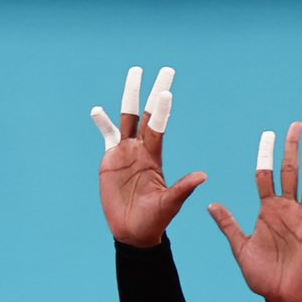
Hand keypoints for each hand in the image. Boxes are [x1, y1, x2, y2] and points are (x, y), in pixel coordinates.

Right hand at [89, 65, 207, 247]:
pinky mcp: (110, 160)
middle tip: (167, 69)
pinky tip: (97, 110)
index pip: (158, 127)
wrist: (133, 232)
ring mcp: (125, 152)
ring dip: (130, 96)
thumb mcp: (169, 204)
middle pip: (146, 114)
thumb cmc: (154, 220)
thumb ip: (182, 188)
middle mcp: (141, 149)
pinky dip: (102, 123)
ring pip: (127, 118)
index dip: (161, 110)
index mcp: (154, 156)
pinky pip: (107, 136)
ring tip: (134, 73)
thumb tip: (203, 176)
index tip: (166, 92)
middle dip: (154, 91)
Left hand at [206, 121, 301, 301]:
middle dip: (292, 149)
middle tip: (296, 125)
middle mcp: (288, 209)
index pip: (265, 175)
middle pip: (290, 172)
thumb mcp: (241, 247)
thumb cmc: (262, 274)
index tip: (268, 133)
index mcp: (269, 210)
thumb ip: (229, 225)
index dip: (265, 154)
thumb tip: (211, 204)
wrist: (279, 296)